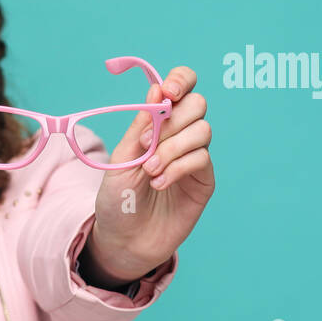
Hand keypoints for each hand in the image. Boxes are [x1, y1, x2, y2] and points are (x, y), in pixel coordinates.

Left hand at [85, 65, 214, 280]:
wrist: (123, 240)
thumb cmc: (118, 199)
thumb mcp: (121, 158)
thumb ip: (141, 126)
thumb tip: (157, 89)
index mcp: (157, 123)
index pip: (181, 87)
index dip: (180, 81)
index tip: (167, 94)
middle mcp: (179, 136)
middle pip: (197, 104)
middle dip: (173, 120)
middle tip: (147, 144)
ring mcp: (193, 157)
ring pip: (202, 130)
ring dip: (172, 148)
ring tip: (150, 171)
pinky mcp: (203, 181)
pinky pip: (201, 159)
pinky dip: (178, 167)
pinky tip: (159, 183)